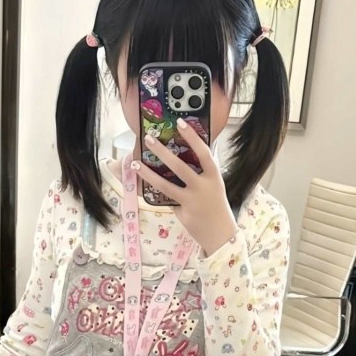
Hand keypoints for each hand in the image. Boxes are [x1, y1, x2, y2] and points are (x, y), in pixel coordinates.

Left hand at [135, 121, 236, 255]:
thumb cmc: (215, 203)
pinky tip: (141, 183)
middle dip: (162, 152)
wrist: (220, 233)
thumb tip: (190, 149)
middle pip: (179, 166)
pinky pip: (165, 198)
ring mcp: (191, 200)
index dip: (192, 136)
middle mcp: (202, 187)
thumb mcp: (215, 184)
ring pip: (165, 185)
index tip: (179, 122)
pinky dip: (154, 190)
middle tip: (149, 138)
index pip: (203, 152)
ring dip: (149, 174)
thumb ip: (204, 169)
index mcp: (214, 175)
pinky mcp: (182, 212)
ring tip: (136, 163)